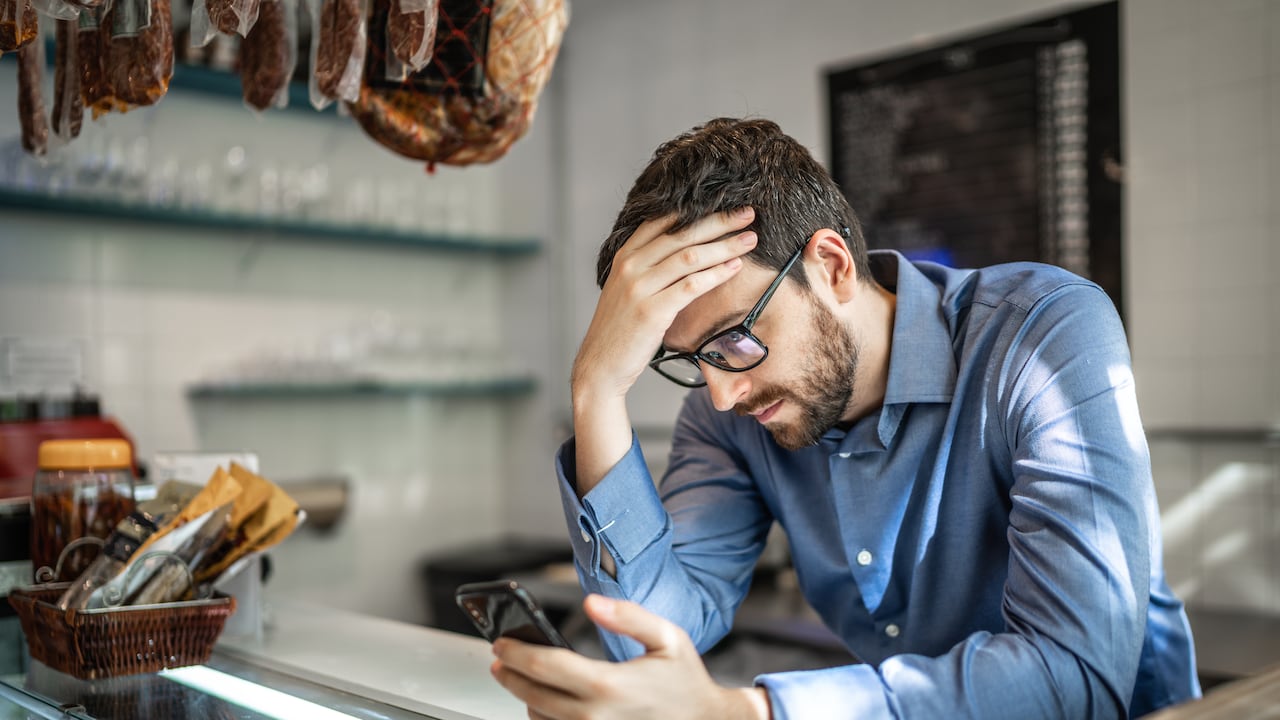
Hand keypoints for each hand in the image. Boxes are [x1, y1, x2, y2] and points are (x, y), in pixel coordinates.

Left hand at [491, 594, 769, 719]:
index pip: (546, 665)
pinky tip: (544, 702)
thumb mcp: (667, 639)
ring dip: (525, 697)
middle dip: (510, 674)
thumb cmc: (686, 683)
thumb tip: (591, 602)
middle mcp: (595, 717)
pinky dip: (543, 718)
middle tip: (500, 658)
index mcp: (608, 685)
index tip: (501, 642)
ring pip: (539, 719)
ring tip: (522, 677)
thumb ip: (628, 616)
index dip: (517, 651)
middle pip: (532, 695)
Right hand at [569, 209, 757, 505]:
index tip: (726, 204)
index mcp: (624, 255)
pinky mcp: (652, 311)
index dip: (697, 210)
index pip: (663, 221)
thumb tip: (685, 250)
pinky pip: (691, 286)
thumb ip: (648, 267)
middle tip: (748, 215)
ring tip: (750, 240)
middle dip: (719, 222)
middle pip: (682, 234)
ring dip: (724, 246)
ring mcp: (639, 287)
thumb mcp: (626, 289)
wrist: (600, 365)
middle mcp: (630, 266)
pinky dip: (716, 274)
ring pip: (690, 256)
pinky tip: (735, 268)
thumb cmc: (620, 329)